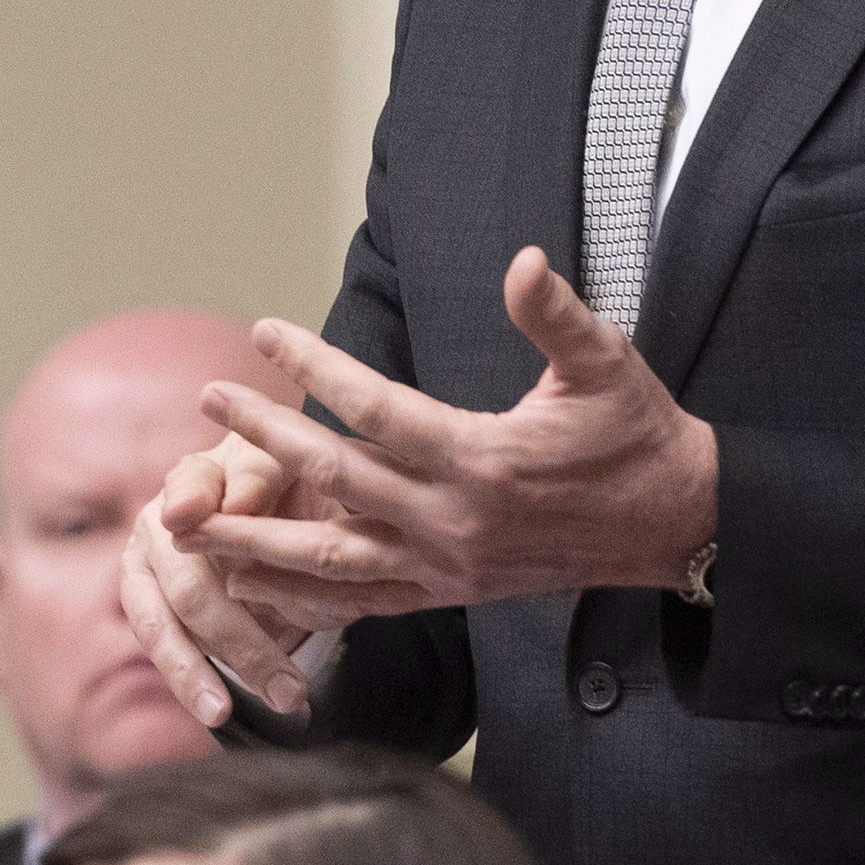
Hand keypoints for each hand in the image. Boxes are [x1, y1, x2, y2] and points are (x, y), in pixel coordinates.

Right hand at [120, 430, 425, 723]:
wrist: (282, 517)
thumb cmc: (291, 494)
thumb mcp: (292, 473)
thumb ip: (263, 478)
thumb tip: (239, 502)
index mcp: (201, 475)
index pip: (193, 484)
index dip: (193, 500)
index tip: (187, 516)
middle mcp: (162, 519)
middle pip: (189, 582)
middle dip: (237, 637)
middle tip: (285, 685)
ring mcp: (146, 565)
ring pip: (160, 625)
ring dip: (194, 672)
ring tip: (222, 713)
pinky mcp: (146, 605)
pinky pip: (164, 647)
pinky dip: (191, 680)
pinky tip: (216, 711)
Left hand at [177, 247, 716, 619]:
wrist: (674, 526)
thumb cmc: (637, 435)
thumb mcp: (607, 364)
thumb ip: (555, 314)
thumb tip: (524, 259)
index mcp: (483, 458)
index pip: (377, 408)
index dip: (316, 367)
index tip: (266, 330)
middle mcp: (453, 520)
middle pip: (335, 479)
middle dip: (263, 437)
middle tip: (207, 397)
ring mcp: (446, 566)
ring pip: (330, 560)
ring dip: (255, 541)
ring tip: (189, 523)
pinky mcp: (448, 594)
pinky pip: (360, 604)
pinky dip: (300, 600)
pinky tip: (247, 589)